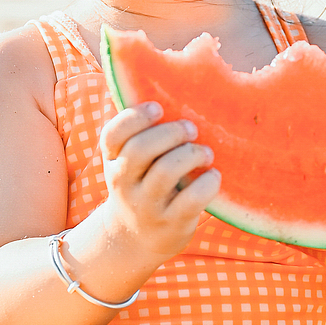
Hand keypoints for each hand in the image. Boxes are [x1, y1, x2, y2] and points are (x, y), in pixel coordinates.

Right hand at [97, 101, 219, 268]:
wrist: (135, 240)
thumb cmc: (141, 186)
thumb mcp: (129, 164)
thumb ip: (141, 135)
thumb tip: (168, 84)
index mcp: (113, 162)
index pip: (112, 135)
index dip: (134, 117)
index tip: (158, 108)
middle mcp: (124, 184)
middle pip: (140, 150)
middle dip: (170, 133)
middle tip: (191, 129)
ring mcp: (147, 206)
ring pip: (166, 172)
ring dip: (192, 154)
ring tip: (205, 152)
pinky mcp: (171, 223)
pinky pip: (191, 199)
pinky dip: (208, 182)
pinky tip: (213, 176)